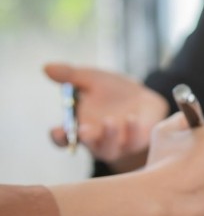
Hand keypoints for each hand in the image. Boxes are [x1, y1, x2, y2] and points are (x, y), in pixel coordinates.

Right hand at [44, 63, 168, 170]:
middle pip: (89, 145)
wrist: (144, 98)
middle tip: (83, 130)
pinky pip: (136, 141)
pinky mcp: (140, 141)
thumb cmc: (113, 92)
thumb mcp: (92, 79)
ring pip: (111, 148)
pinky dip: (133, 131)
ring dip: (109, 135)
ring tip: (109, 120)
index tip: (58, 130)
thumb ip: (71, 75)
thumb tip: (46, 67)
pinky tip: (132, 117)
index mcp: (80, 127)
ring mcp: (119, 144)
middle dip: (86, 139)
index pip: (64, 138)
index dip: (60, 137)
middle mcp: (98, 140)